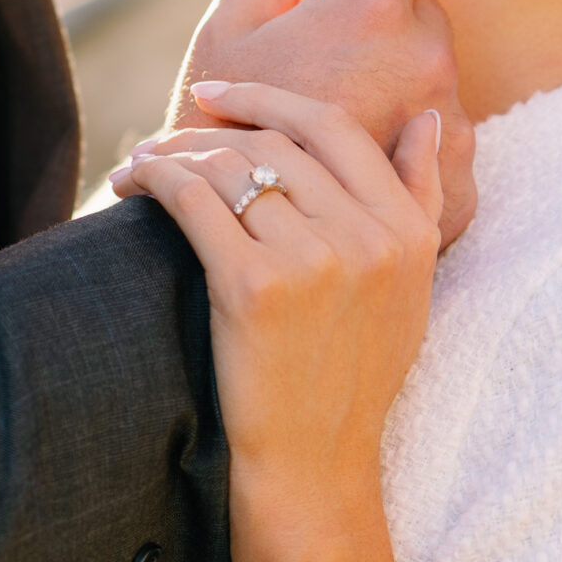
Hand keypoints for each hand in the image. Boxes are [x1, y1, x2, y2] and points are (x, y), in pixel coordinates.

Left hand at [111, 82, 442, 542]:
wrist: (315, 467)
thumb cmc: (353, 380)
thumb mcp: (411, 289)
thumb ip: (421, 199)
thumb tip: (430, 119)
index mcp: (407, 231)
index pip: (334, 128)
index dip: (269, 97)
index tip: (217, 94)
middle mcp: (369, 237)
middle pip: (274, 141)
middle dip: (208, 129)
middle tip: (167, 139)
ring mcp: (314, 260)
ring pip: (228, 164)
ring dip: (172, 153)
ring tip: (141, 164)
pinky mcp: (256, 287)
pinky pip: (194, 199)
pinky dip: (153, 179)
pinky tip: (131, 183)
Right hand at [168, 0, 475, 245]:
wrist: (220, 244)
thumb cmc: (209, 129)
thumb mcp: (226, 31)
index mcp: (370, 13)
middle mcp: (426, 64)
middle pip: (420, 9)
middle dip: (377, 20)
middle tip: (319, 61)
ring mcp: (449, 133)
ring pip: (436, 76)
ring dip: (397, 83)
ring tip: (336, 123)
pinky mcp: (454, 195)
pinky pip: (445, 146)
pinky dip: (413, 151)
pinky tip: (360, 171)